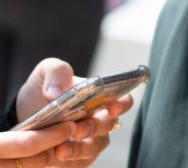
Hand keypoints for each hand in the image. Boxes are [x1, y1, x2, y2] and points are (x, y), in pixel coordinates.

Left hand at [4, 59, 133, 166]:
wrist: (22, 117)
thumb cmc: (41, 92)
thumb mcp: (45, 73)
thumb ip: (57, 72)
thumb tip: (58, 92)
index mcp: (99, 98)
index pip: (123, 101)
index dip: (122, 104)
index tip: (111, 107)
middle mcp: (99, 120)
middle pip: (108, 125)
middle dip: (94, 128)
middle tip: (77, 130)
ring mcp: (90, 140)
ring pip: (95, 147)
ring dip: (80, 149)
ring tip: (61, 150)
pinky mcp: (77, 158)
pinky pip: (79, 163)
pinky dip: (69, 161)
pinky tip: (56, 156)